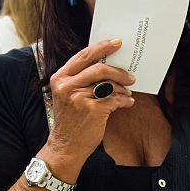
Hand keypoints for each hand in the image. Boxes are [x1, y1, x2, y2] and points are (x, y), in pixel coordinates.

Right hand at [45, 39, 135, 165]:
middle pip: (99, 68)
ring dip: (122, 88)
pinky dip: (124, 100)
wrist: (65, 147)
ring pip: (109, 84)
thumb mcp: (66, 95)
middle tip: (130, 75)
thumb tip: (105, 65)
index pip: (83, 56)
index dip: (101, 47)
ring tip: (127, 92)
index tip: (116, 43)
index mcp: (59, 78)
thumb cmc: (69, 121)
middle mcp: (67, 86)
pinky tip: (127, 102)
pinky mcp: (92, 110)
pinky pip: (115, 99)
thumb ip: (80, 79)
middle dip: (118, 70)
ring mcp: (79, 98)